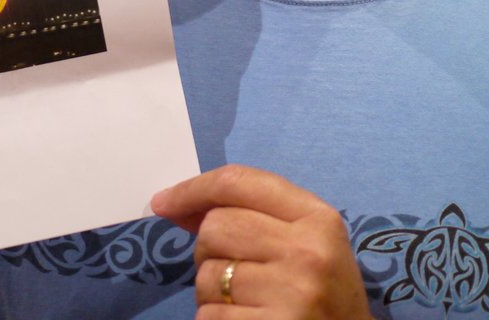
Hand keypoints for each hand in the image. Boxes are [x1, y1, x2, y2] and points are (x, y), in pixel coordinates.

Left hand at [152, 164, 371, 318]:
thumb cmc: (325, 292)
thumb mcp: (305, 242)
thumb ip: (254, 215)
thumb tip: (177, 204)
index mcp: (317, 218)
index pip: (239, 183)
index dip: (193, 189)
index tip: (164, 202)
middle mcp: (305, 252)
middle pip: (215, 226)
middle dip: (208, 248)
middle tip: (231, 269)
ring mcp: (290, 294)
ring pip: (207, 275)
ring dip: (212, 291)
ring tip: (244, 301)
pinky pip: (209, 316)